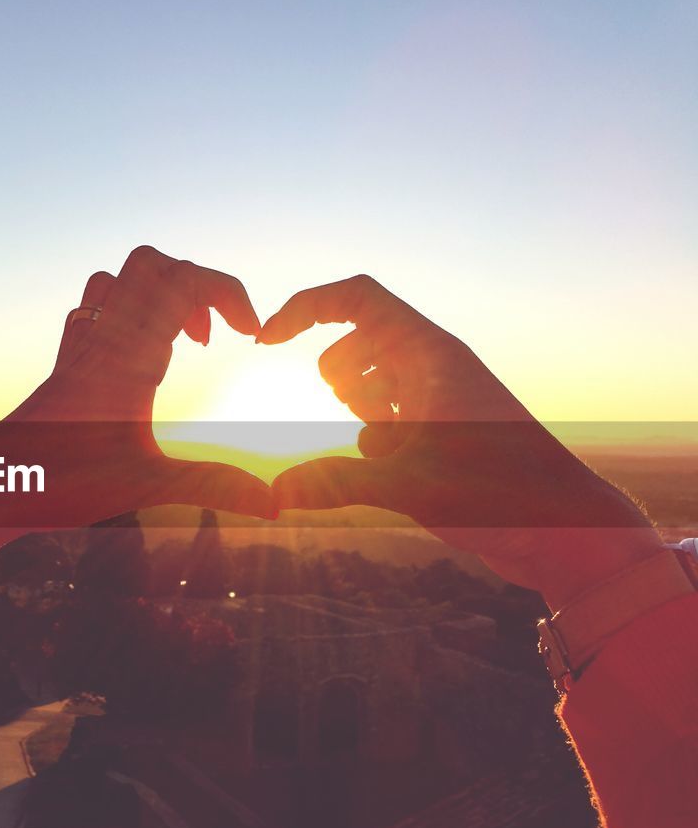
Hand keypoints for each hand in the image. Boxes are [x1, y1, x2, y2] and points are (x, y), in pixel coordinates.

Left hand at [0, 246, 275, 561]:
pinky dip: (129, 314)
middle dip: (197, 284)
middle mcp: (100, 339)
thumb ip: (214, 486)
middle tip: (216, 336)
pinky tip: (142, 360)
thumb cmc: (60, 485)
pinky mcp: (64, 366)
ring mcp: (78, 349)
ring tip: (183, 341)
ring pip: (118, 281)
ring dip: (159, 294)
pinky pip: (94, 311)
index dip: (228, 292)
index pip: (182, 282)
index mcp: (127, 354)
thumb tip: (276, 506)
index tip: (252, 334)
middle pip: (151, 265)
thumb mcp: (147, 487)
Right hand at [257, 274, 662, 610]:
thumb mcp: (406, 486)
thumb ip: (333, 483)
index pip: (356, 298)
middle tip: (361, 417)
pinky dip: (376, 436)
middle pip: (356, 339)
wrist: (561, 529)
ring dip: (357, 406)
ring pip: (370, 377)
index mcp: (429, 354)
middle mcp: (433, 366)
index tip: (266, 343)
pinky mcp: (440, 429)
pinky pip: (388, 414)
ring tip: (384, 444)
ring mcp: (438, 396)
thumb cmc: (499, 495)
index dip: (304, 309)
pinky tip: (398, 471)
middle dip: (336, 375)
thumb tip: (273, 492)